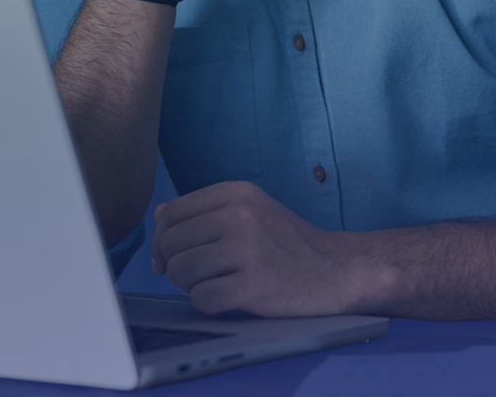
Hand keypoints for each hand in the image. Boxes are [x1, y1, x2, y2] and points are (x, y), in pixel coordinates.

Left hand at [149, 180, 358, 316]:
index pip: (171, 212)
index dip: (162, 239)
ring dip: (189, 285)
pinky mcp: (254, 285)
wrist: (336, 269)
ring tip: (213, 283)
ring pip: (181, 270)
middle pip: (171, 242)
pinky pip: (202, 298)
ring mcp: (248, 249)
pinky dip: (207, 303)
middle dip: (174, 264)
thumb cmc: (287, 242)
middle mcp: (240, 215)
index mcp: (236, 193)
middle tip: (196, 273)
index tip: (170, 256)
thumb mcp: (251, 209)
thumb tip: (158, 216)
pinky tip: (227, 298)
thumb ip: (205, 210)